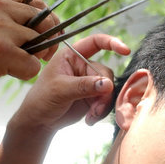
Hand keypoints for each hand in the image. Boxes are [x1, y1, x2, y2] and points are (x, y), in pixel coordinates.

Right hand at [0, 0, 59, 105]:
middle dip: (45, 39)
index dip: (41, 21)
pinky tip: (3, 74)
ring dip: (30, 58)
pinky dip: (24, 74)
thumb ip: (0, 14)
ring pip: (39, 42)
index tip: (39, 37)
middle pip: (42, 19)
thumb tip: (41, 19)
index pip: (33, 1)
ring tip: (7, 65)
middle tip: (39, 55)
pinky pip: (32, 64)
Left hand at [13, 34, 130, 133]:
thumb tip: (108, 84)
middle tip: (96, 108)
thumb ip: (84, 86)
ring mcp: (90, 82)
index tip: (125, 50)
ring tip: (91, 116)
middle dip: (104, 92)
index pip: (95, 42)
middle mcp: (83, 66)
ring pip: (108, 89)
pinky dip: (101, 111)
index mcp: (72, 56)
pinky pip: (106, 101)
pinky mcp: (93, 97)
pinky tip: (89, 120)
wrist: (39, 122)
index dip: (112, 43)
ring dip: (103, 104)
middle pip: (105, 73)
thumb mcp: (60, 90)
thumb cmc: (42, 99)